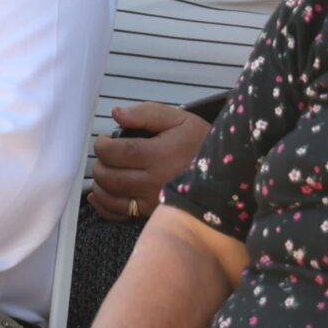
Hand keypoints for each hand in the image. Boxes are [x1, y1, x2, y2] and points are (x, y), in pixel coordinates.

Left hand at [90, 103, 211, 221]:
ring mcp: (153, 201)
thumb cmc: (200, 143)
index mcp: (160, 155)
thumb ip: (146, 113)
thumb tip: (117, 113)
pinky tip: (100, 194)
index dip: (102, 145)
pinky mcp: (153, 214)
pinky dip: (103, 205)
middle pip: (110, 176)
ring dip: (100, 183)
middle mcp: (155, 181)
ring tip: (107, 170)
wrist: (226, 171)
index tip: (105, 140)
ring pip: (111, 196)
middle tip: (107, 156)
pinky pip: (120, 214)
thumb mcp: (179, 119)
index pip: (116, 152)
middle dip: (100, 163)